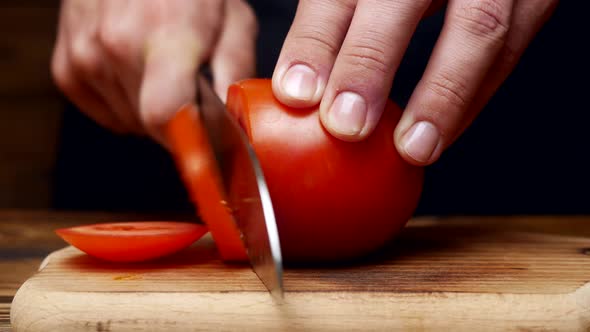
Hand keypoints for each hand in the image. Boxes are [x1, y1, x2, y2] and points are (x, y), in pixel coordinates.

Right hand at [51, 0, 257, 144]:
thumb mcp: (233, 20)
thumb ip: (236, 73)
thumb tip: (237, 125)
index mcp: (163, 37)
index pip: (165, 116)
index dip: (190, 141)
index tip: (209, 148)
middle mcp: (115, 48)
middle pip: (152, 125)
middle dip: (180, 122)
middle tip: (193, 93)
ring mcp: (85, 58)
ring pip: (131, 122)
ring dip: (153, 111)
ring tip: (164, 73)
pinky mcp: (67, 68)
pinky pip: (106, 112)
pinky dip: (127, 105)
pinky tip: (138, 76)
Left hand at [272, 0, 557, 164]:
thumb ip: (334, 22)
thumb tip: (301, 91)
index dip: (317, 40)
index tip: (296, 93)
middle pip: (403, 0)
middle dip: (371, 62)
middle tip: (347, 125)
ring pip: (478, 27)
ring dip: (443, 97)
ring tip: (413, 148)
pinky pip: (510, 48)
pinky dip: (474, 97)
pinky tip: (445, 132)